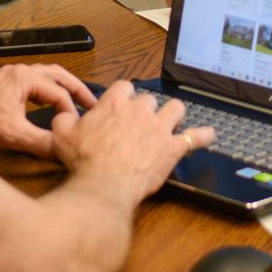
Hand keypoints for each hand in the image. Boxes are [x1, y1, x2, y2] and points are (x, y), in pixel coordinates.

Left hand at [0, 64, 97, 155]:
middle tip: (93, 103)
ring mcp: (11, 75)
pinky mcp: (5, 84)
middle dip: (76, 88)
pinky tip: (52, 102)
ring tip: (78, 100)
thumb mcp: (14, 135)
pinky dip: (49, 90)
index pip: (58, 92)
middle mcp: (19, 71)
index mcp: (23, 78)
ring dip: (63, 87)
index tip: (75, 125)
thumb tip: (65, 150)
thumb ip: (43, 142)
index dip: (70, 110)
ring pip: (46, 75)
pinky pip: (35, 82)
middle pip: (58, 74)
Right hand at [51, 81, 214, 206]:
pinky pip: (194, 137)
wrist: (104, 185)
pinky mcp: (173, 148)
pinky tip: (209, 134)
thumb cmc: (84, 161)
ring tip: (170, 123)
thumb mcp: (62, 136)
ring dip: (173, 114)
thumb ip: (64, 119)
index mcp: (114, 103)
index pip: (125, 86)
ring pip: (175, 108)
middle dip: (146, 109)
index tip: (122, 104)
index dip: (124, 95)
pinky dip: (202, 135)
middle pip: (149, 99)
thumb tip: (65, 114)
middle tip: (140, 124)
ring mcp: (159, 128)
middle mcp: (140, 110)